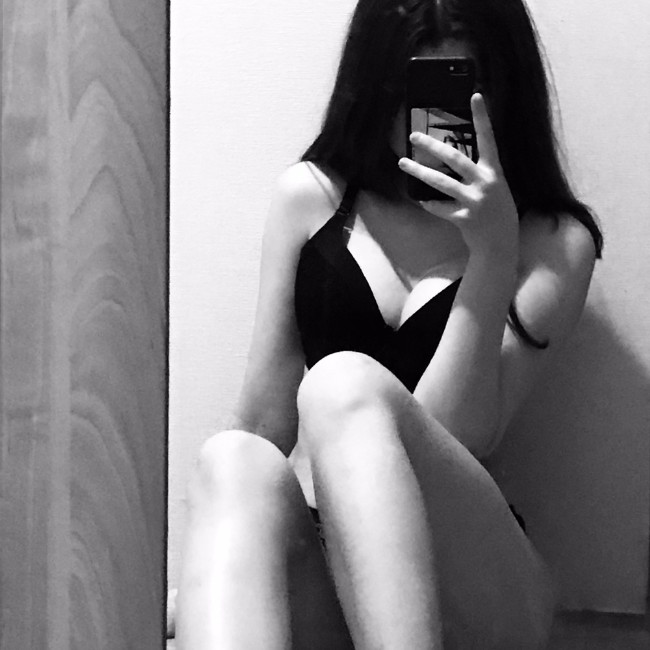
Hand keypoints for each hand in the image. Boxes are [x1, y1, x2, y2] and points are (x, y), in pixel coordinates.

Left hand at [398, 93, 518, 259]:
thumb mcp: (495, 187)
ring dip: (418, 171)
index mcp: (494, 172)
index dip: (482, 117)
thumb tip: (452, 156)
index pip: (488, 138)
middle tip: (413, 135)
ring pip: (440, 182)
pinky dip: (429, 204)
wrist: (500, 244)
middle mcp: (485, 183)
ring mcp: (474, 201)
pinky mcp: (463, 218)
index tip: (475, 95)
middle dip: (433, 145)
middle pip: (455, 158)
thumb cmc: (497, 212)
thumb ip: (478, 172)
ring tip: (402, 163)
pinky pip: (439, 207)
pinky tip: (421, 200)